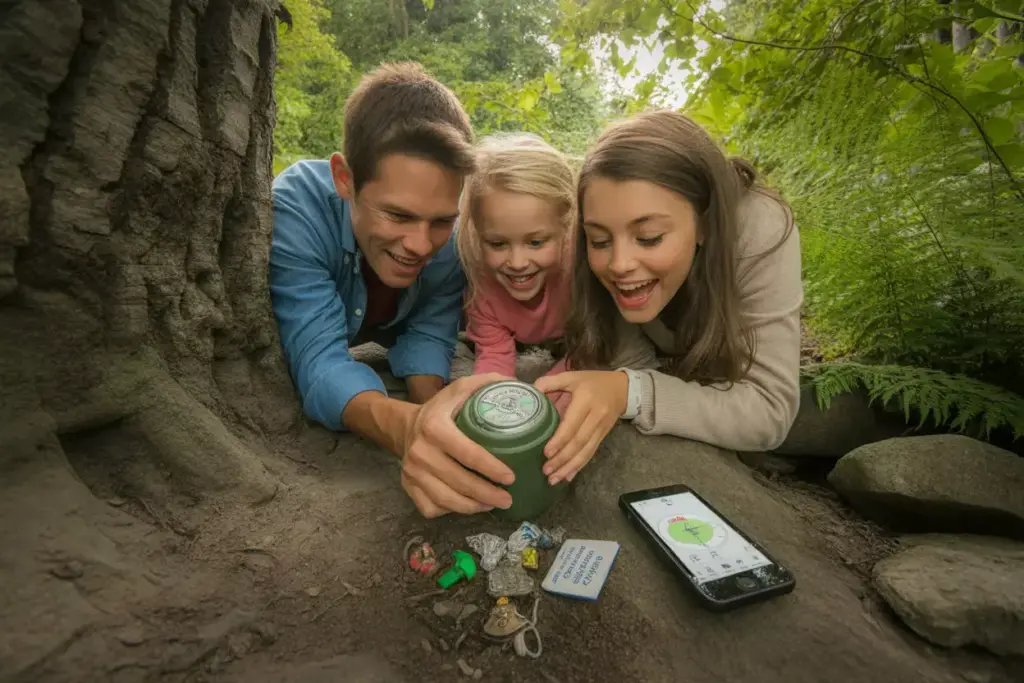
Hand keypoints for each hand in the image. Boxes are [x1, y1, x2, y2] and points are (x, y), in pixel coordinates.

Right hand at [400, 373, 515, 517]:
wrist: (406, 426)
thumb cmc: (443, 410)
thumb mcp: (462, 389)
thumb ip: (490, 384)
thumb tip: (526, 388)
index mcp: (434, 426)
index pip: (467, 453)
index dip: (491, 468)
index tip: (511, 477)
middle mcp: (419, 451)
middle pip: (458, 481)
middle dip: (487, 494)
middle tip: (508, 499)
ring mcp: (411, 472)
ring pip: (445, 499)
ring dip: (473, 507)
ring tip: (493, 505)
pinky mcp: (407, 487)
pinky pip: (431, 507)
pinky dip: (452, 511)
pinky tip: (469, 505)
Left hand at [533, 370, 627, 484]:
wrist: (622, 388)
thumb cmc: (592, 382)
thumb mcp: (571, 376)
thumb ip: (550, 382)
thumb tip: (530, 392)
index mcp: (586, 400)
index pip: (572, 424)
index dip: (560, 440)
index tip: (546, 453)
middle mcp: (596, 416)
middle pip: (579, 442)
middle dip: (562, 459)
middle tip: (546, 471)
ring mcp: (602, 428)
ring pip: (586, 452)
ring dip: (570, 467)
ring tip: (554, 479)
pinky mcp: (603, 436)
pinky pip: (591, 453)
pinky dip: (579, 466)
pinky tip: (568, 476)